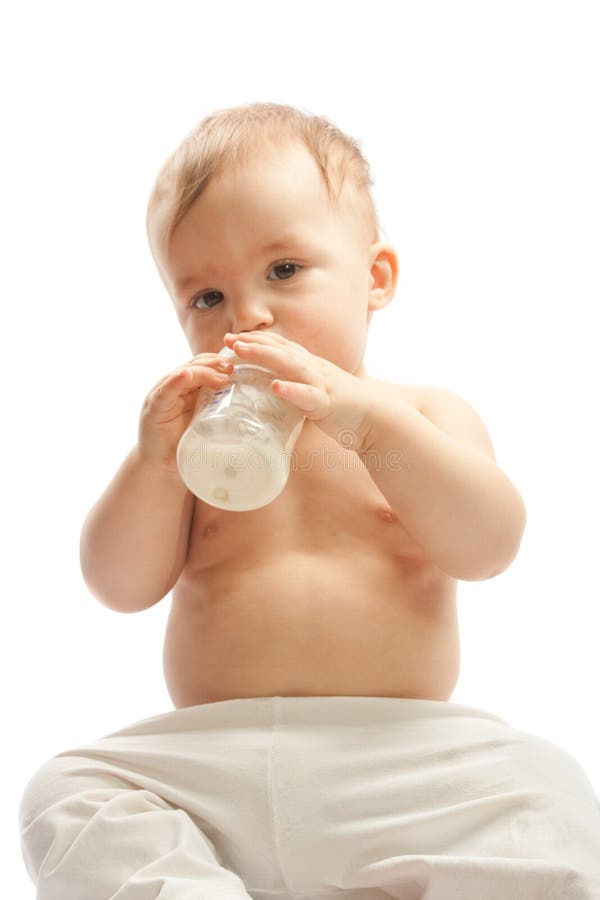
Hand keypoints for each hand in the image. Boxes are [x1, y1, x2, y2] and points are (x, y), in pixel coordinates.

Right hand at [138, 352, 232, 471]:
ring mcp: (162, 395)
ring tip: (220, 376)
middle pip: (194, 365)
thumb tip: (255, 409)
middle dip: (214, 365)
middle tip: (232, 369)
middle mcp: (174, 387)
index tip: (237, 367)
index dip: (218, 363)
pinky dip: (175, 381)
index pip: (203, 366)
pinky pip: (165, 390)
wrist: (162, 466)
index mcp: (188, 389)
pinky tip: (185, 375)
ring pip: (182, 373)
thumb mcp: (208, 425)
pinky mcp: (153, 407)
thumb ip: (222, 413)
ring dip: (202, 372)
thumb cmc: (186, 445)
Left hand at [223, 331, 371, 451]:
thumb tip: (274, 391)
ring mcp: (321, 383)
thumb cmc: (344, 407)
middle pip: (280, 350)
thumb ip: (297, 387)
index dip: (257, 341)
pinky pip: (308, 395)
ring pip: (290, 365)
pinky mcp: (328, 403)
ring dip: (265, 356)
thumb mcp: (316, 391)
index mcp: (310, 366)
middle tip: (228, 340)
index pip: (280, 347)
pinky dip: (292, 390)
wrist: (376, 418)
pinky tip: (275, 386)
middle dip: (253, 343)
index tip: (231, 339)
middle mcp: (314, 369)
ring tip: (242, 351)